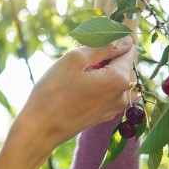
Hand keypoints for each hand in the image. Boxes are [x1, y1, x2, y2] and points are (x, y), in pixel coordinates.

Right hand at [3, 36, 135, 166]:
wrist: (40, 128)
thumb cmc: (53, 92)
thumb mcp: (75, 60)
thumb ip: (102, 46)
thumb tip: (123, 40)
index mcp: (120, 80)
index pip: (128, 49)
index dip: (113, 40)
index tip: (94, 39)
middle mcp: (123, 96)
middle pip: (121, 65)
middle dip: (104, 56)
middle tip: (78, 57)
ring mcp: (113, 109)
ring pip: (112, 78)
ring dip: (98, 70)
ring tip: (74, 73)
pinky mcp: (102, 116)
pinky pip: (105, 92)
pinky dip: (95, 84)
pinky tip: (75, 86)